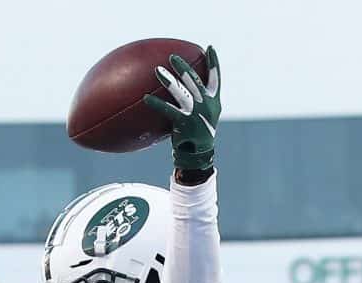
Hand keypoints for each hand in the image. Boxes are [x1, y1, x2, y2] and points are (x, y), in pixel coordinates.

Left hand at [143, 47, 219, 175]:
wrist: (199, 155)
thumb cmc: (198, 134)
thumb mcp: (203, 115)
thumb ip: (197, 101)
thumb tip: (183, 87)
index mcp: (214, 102)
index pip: (215, 78)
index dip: (214, 63)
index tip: (209, 48)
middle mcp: (207, 105)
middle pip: (194, 81)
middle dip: (183, 67)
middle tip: (172, 57)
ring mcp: (196, 114)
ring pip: (182, 93)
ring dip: (169, 80)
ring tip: (158, 70)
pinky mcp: (185, 123)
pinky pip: (168, 110)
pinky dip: (156, 103)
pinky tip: (146, 97)